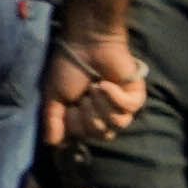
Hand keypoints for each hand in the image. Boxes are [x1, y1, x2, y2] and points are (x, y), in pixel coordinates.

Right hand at [43, 22, 145, 152]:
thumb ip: (52, 120)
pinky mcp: (135, 96)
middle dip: (90, 115)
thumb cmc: (68, 66)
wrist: (86, 43)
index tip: (69, 105)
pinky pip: (128, 109)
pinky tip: (105, 83)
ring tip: (95, 87)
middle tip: (83, 95)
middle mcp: (105, 114)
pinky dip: (114, 97)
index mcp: (85, 115)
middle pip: (102, 134)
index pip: (84, 137)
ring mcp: (122, 106)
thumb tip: (52, 144)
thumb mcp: (53, 95)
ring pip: (117, 124)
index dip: (75, 124)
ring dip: (101, 105)